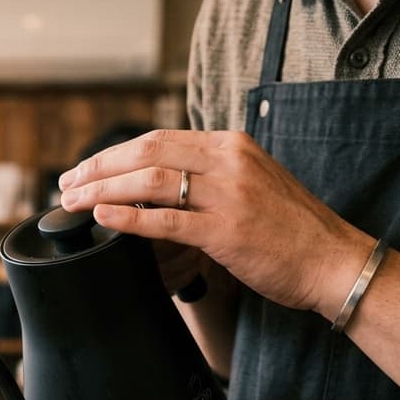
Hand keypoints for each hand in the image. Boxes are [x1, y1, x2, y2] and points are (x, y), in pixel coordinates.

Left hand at [58, 129, 368, 318]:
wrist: (332, 261)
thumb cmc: (289, 233)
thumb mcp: (250, 187)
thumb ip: (209, 181)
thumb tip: (159, 189)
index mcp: (231, 146)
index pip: (159, 138)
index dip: (114, 154)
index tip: (85, 170)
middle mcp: (228, 161)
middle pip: (147, 151)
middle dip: (99, 168)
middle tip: (66, 185)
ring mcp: (227, 194)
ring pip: (150, 180)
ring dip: (103, 190)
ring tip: (74, 202)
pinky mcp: (226, 231)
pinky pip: (167, 219)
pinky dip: (129, 217)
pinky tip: (103, 218)